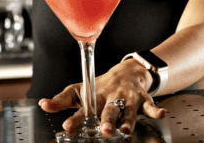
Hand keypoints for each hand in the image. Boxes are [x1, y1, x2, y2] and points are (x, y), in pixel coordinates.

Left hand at [38, 60, 166, 135]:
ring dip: (128, 120)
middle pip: (109, 110)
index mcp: (95, 97)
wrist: (126, 73)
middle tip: (104, 130)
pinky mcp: (142, 99)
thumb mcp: (79, 91)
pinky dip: (156, 110)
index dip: (74, 118)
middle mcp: (111, 97)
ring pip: (128, 110)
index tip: (67, 126)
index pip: (83, 109)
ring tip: (126, 129)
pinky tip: (161, 114)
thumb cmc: (100, 86)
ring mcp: (128, 98)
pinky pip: (151, 105)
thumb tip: (42, 104)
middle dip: (107, 120)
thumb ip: (61, 100)